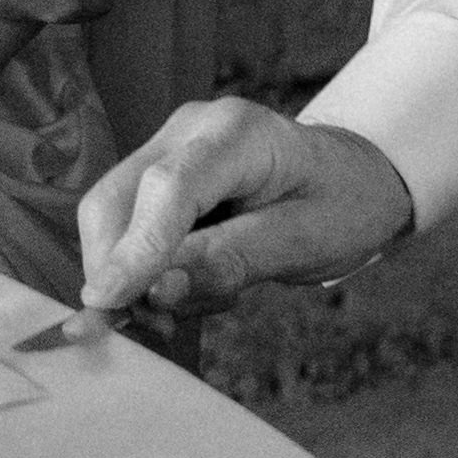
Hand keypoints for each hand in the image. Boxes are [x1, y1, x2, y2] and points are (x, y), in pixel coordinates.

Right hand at [77, 100, 414, 313]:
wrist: (353, 174)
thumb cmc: (342, 204)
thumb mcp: (306, 242)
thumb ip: (232, 262)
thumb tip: (157, 292)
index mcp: (237, 133)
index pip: (168, 189)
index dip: (133, 249)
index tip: (104, 303)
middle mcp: (188, 129)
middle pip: (115, 199)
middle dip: (118, 272)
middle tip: (159, 328)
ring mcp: (167, 146)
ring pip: (110, 215)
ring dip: (131, 276)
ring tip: (197, 303)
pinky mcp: (157, 169)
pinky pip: (126, 223)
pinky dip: (142, 269)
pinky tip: (191, 283)